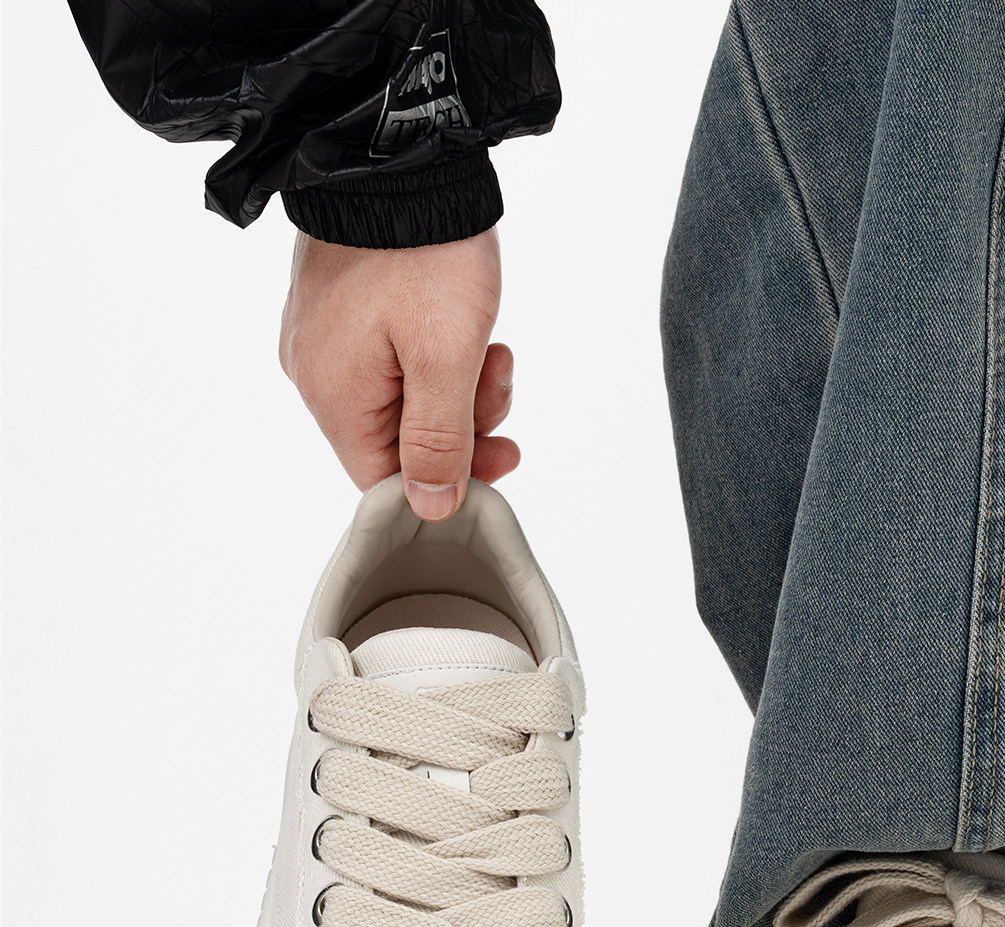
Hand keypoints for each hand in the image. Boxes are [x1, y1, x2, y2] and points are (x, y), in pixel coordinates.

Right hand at [279, 228, 518, 520]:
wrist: (401, 154)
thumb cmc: (424, 253)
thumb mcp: (446, 360)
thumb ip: (438, 441)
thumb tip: (428, 507)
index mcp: (332, 395)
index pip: (384, 479)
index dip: (446, 480)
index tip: (500, 455)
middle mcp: (316, 372)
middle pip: (397, 439)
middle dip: (462, 423)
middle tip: (499, 383)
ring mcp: (326, 337)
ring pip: (403, 398)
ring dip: (460, 387)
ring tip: (492, 349)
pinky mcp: (343, 308)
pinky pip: (394, 359)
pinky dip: (438, 356)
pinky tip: (469, 329)